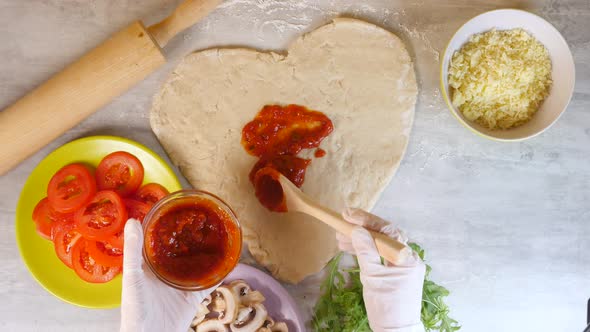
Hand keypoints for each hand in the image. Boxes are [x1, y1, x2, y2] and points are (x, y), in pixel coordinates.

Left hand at [120, 219, 213, 331]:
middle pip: (182, 249)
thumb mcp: (133, 276)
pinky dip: (220, 272)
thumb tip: (132, 220)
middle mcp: (166, 271)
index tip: (176, 209)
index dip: (166, 225)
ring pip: (198, 263)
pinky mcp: (194, 296)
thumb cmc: (135, 310)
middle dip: (192, 236)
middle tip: (204, 219)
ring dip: (208, 252)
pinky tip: (229, 261)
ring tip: (219, 235)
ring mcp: (181, 283)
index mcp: (149, 264)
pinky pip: (210, 282)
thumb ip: (133, 250)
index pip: (158, 240)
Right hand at [337, 208, 425, 331]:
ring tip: (340, 237)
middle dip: (363, 227)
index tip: (349, 215)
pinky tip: (349, 247)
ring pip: (380, 245)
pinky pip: (380, 255)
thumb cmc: (386, 306)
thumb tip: (357, 229)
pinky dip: (366, 251)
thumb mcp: (372, 277)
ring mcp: (402, 265)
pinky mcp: (395, 272)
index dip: (367, 220)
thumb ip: (365, 251)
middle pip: (385, 235)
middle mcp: (408, 258)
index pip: (388, 231)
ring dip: (361, 239)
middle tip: (343, 221)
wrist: (396, 331)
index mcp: (407, 257)